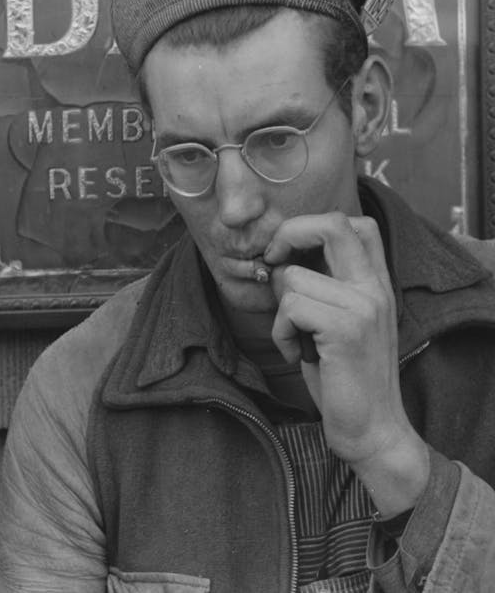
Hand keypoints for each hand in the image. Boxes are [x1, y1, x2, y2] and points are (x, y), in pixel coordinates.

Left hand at [264, 212, 428, 516]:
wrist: (371, 429)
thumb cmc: (344, 376)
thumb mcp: (338, 322)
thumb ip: (324, 286)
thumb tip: (280, 258)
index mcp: (376, 283)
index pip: (356, 223)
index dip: (311, 225)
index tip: (287, 253)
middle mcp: (375, 288)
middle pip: (332, 225)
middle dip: (288, 236)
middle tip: (275, 265)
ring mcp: (364, 306)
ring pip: (292, 277)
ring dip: (279, 310)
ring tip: (296, 338)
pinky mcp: (346, 330)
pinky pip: (290, 306)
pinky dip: (281, 332)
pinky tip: (296, 353)